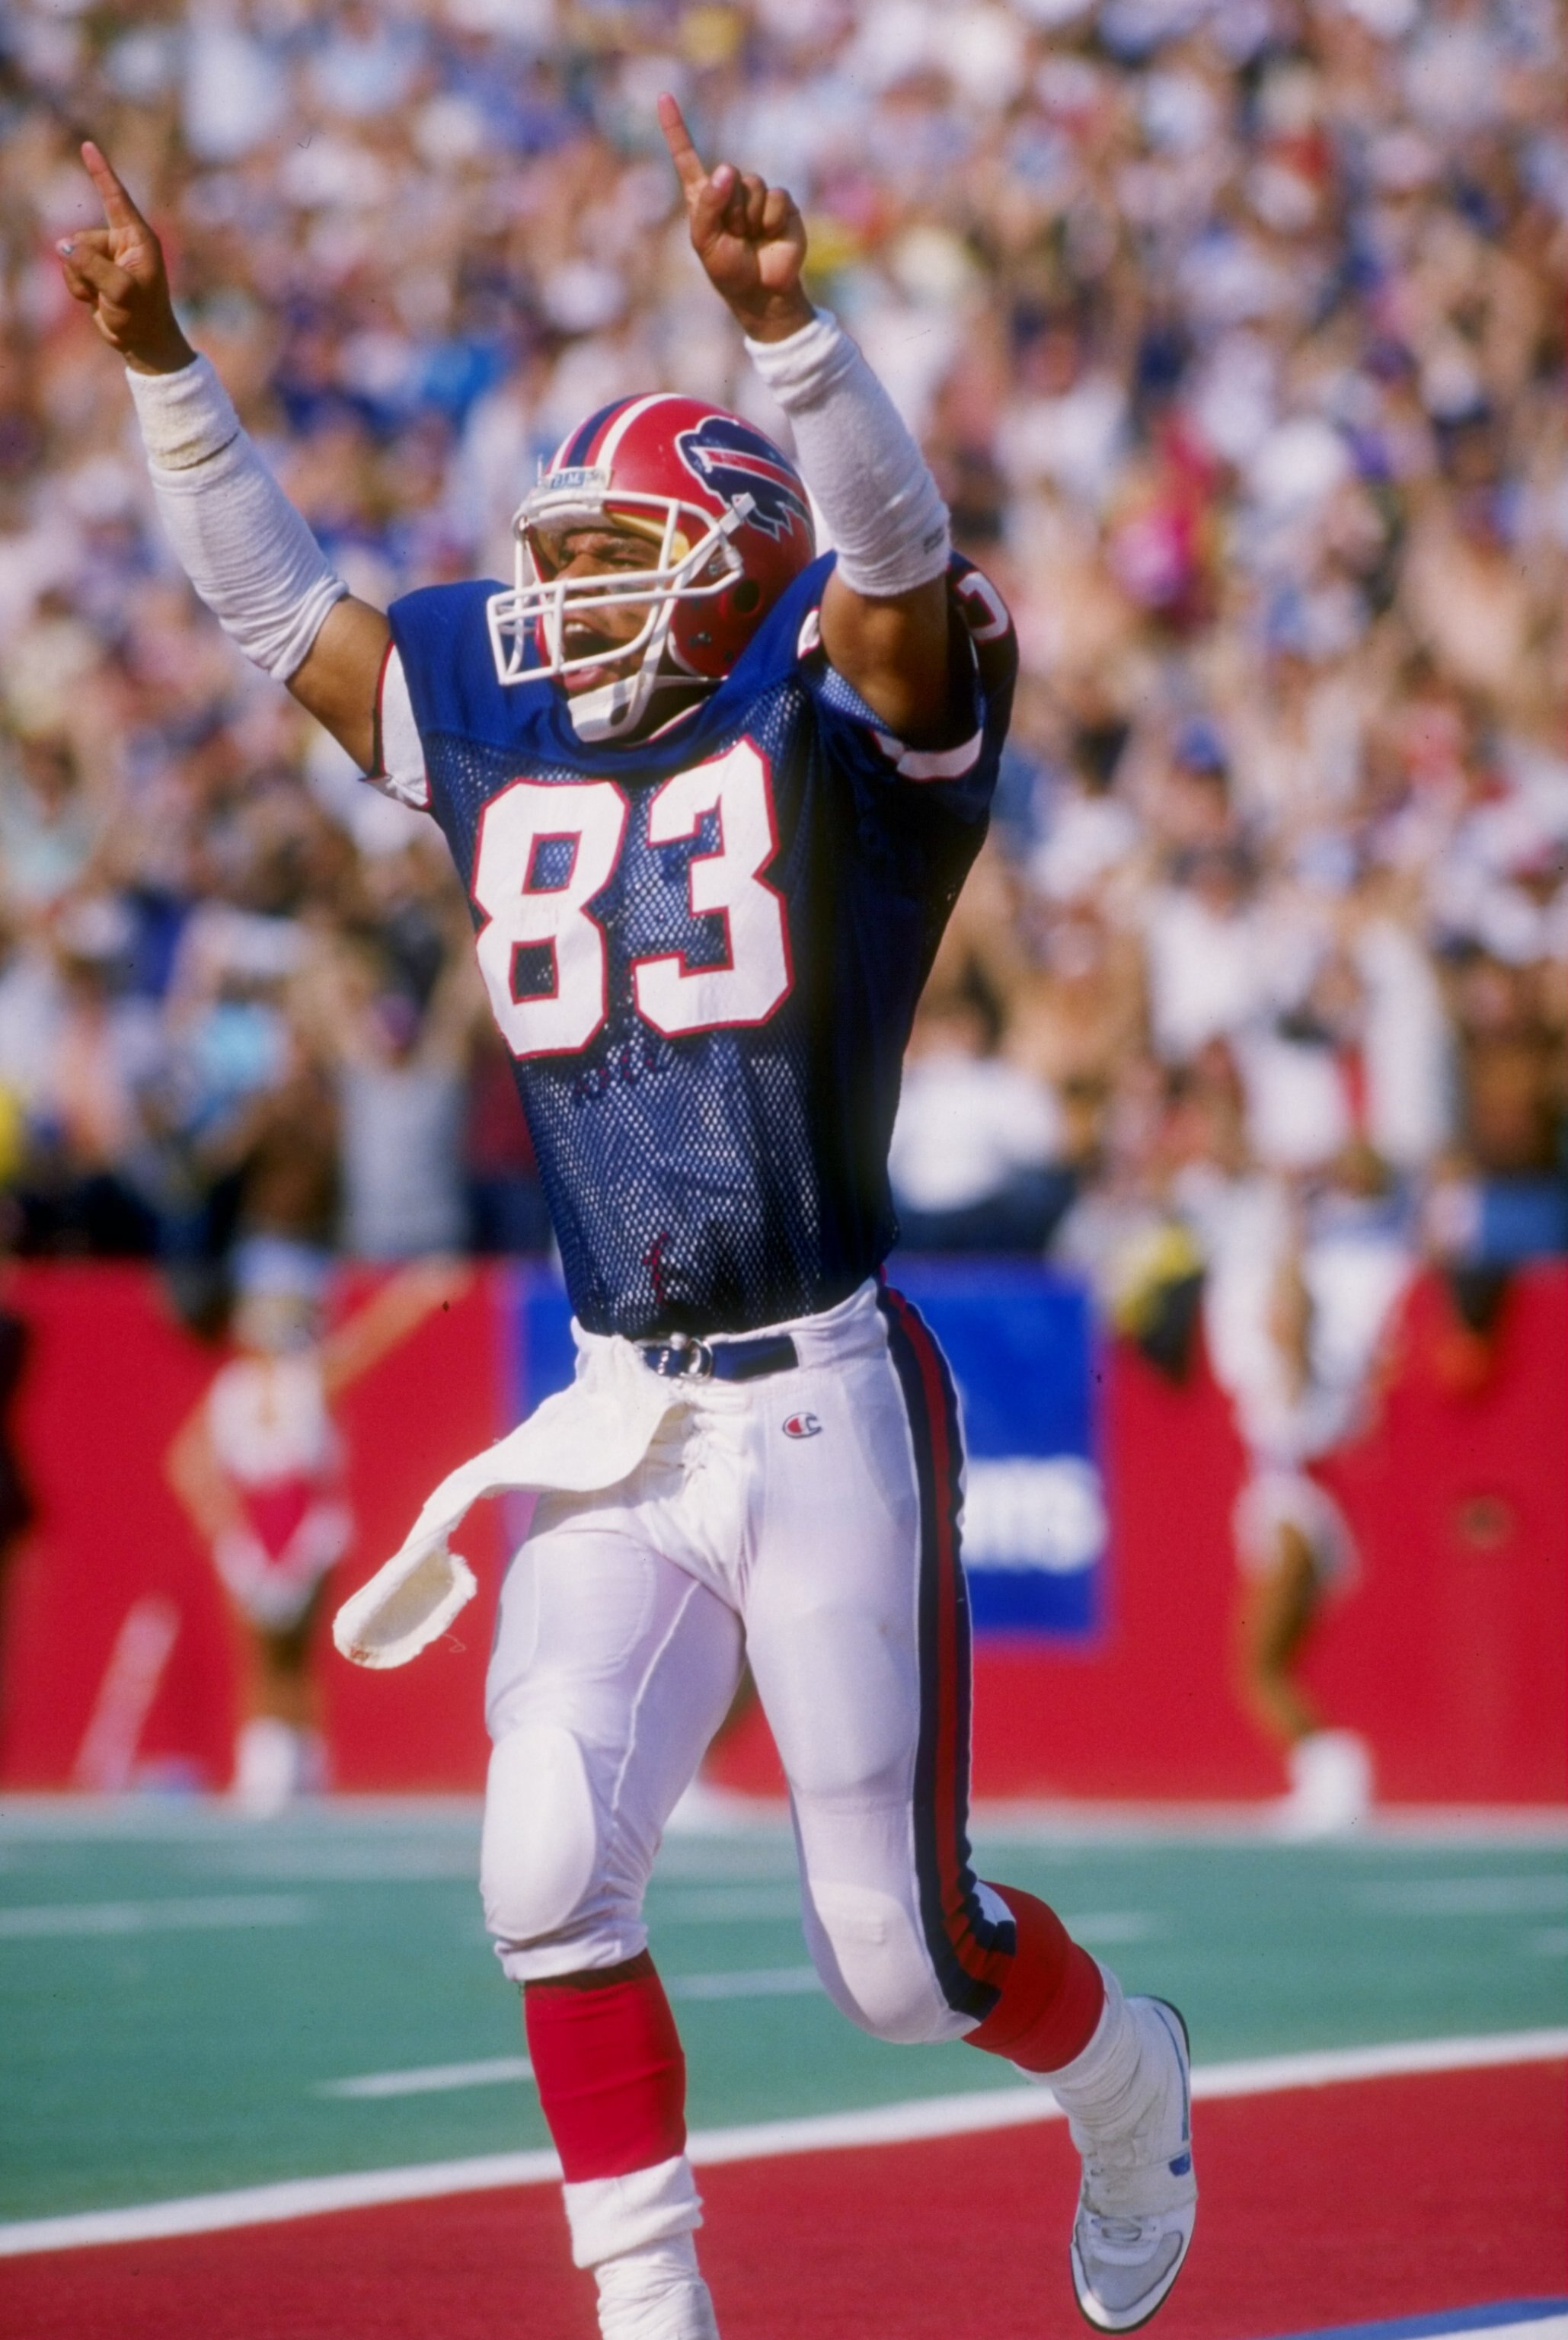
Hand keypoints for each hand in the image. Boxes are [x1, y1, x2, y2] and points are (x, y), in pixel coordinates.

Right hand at [56, 142, 193, 375]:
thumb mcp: (119, 291)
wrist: (144, 343)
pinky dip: (77, 288)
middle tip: (106, 291)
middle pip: (81, 238)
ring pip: (71, 256)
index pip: (116, 198)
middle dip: (84, 266)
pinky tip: (95, 301)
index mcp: (138, 239)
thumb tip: (62, 246)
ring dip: (79, 280)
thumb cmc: (142, 317)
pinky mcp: (95, 272)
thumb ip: (91, 265)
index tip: (89, 146)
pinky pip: (71, 270)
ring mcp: (106, 258)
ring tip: (102, 298)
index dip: (101, 172)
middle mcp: (122, 243)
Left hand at [659, 94, 813, 343]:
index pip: (687, 158)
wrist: (763, 293)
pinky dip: (771, 220)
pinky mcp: (782, 205)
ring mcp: (757, 196)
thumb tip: (726, 170)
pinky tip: (770, 236)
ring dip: (750, 217)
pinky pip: (776, 198)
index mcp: (704, 198)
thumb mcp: (706, 242)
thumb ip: (708, 206)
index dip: (676, 128)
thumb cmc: (729, 271)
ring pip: (753, 185)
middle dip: (731, 209)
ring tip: (752, 238)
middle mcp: (730, 192)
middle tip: (735, 236)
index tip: (664, 97)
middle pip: (728, 174)